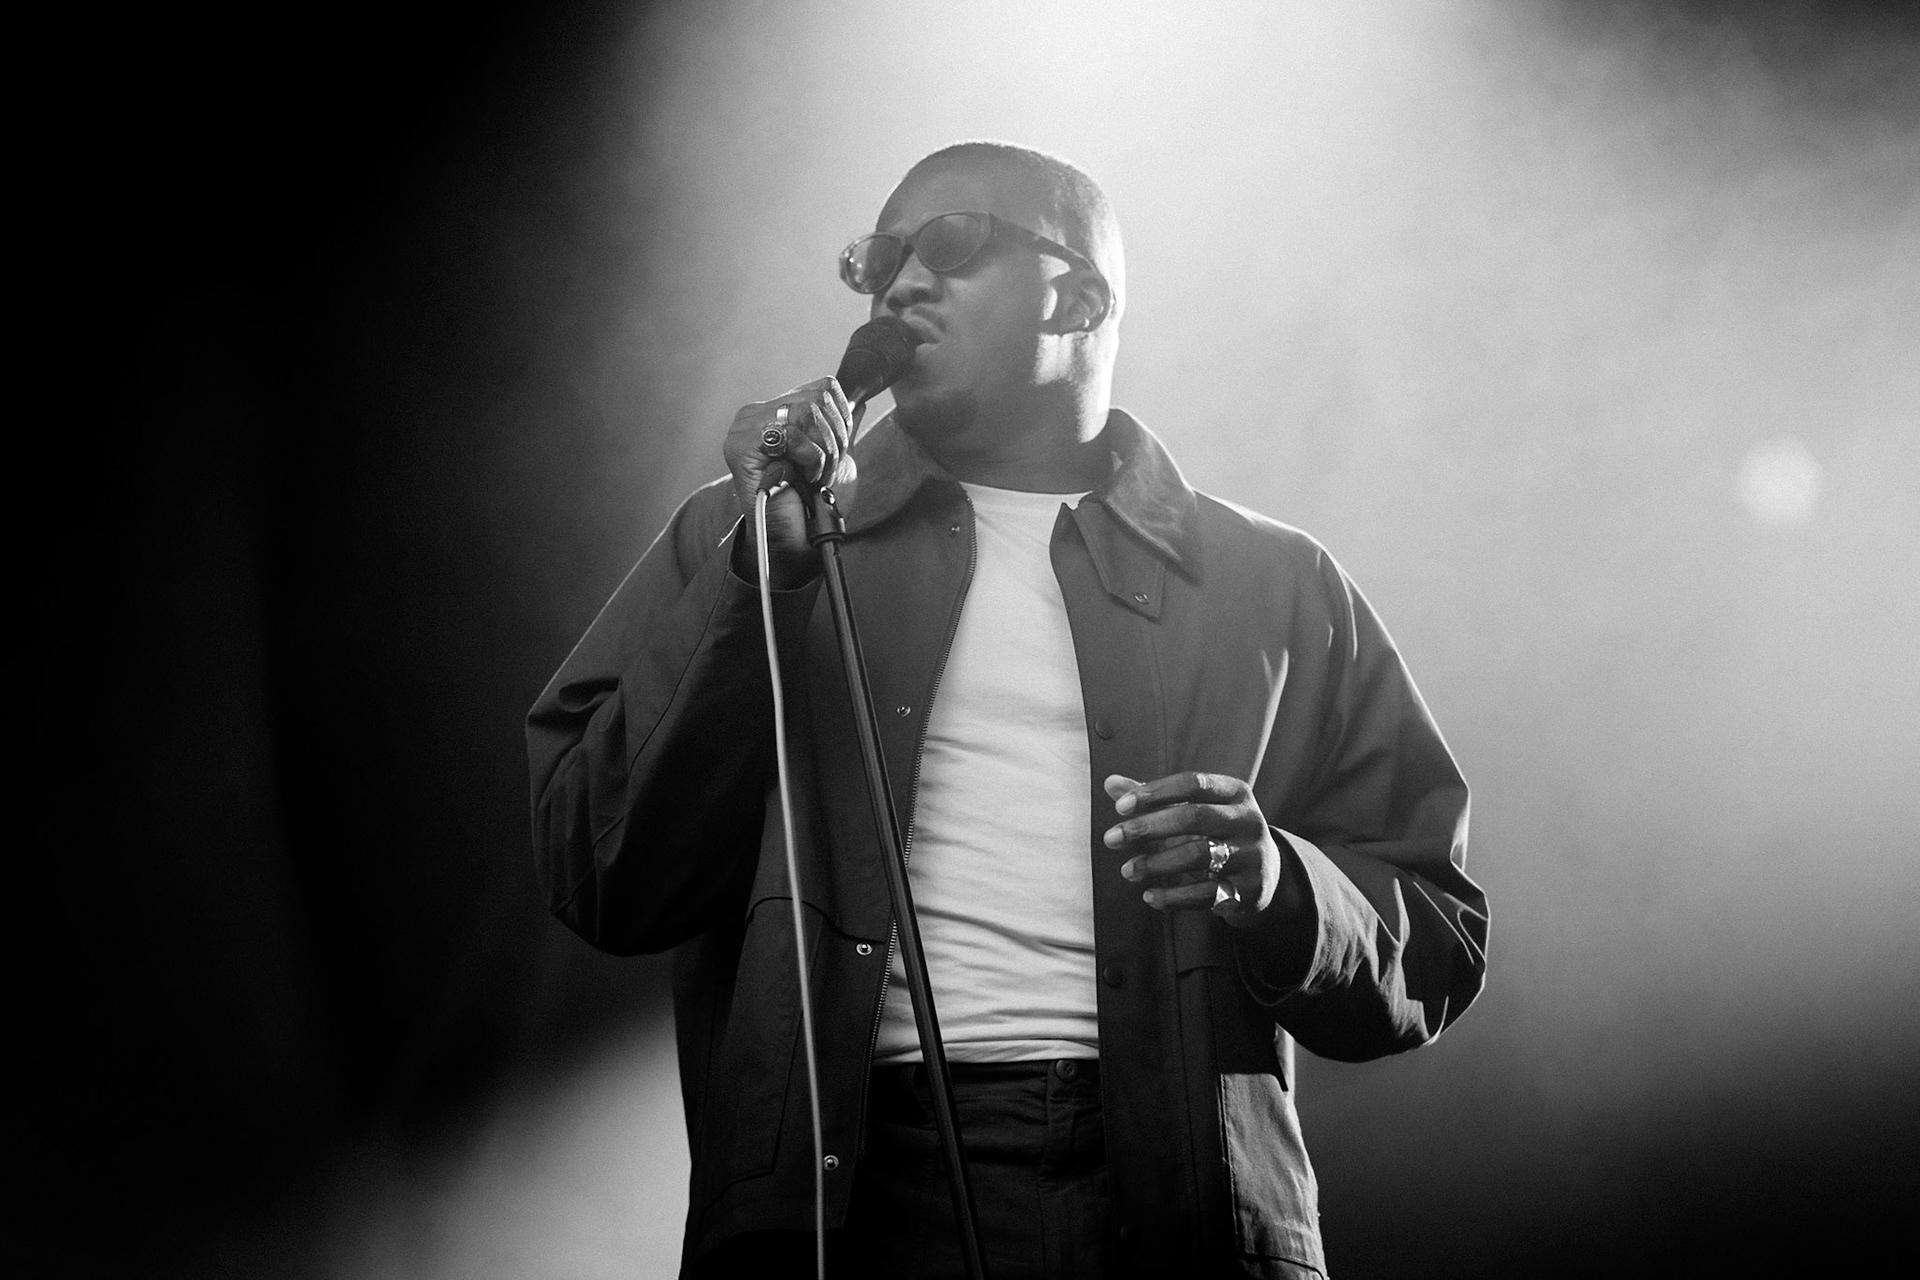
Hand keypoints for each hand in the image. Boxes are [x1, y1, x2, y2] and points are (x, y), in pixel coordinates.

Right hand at [722, 377, 857, 586]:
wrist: (796, 540)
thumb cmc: (811, 504)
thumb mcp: (833, 458)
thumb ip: (839, 428)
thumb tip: (859, 401)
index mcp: (776, 410)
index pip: (824, 387)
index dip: (841, 420)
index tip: (834, 452)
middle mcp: (757, 413)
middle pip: (819, 398)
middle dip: (834, 440)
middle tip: (823, 470)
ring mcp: (745, 427)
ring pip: (808, 412)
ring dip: (823, 453)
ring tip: (812, 476)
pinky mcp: (741, 445)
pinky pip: (793, 433)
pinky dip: (809, 459)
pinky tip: (799, 478)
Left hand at [1102, 772, 1283, 927]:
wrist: (1266, 875)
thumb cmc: (1218, 834)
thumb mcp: (1194, 811)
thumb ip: (1154, 798)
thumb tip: (1111, 783)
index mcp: (1234, 792)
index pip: (1192, 783)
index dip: (1155, 793)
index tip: (1120, 807)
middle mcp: (1247, 820)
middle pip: (1194, 817)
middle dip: (1148, 828)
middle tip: (1111, 839)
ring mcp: (1251, 855)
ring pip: (1198, 856)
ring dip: (1156, 864)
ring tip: (1128, 870)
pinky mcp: (1248, 890)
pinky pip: (1206, 894)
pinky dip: (1174, 897)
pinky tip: (1149, 896)